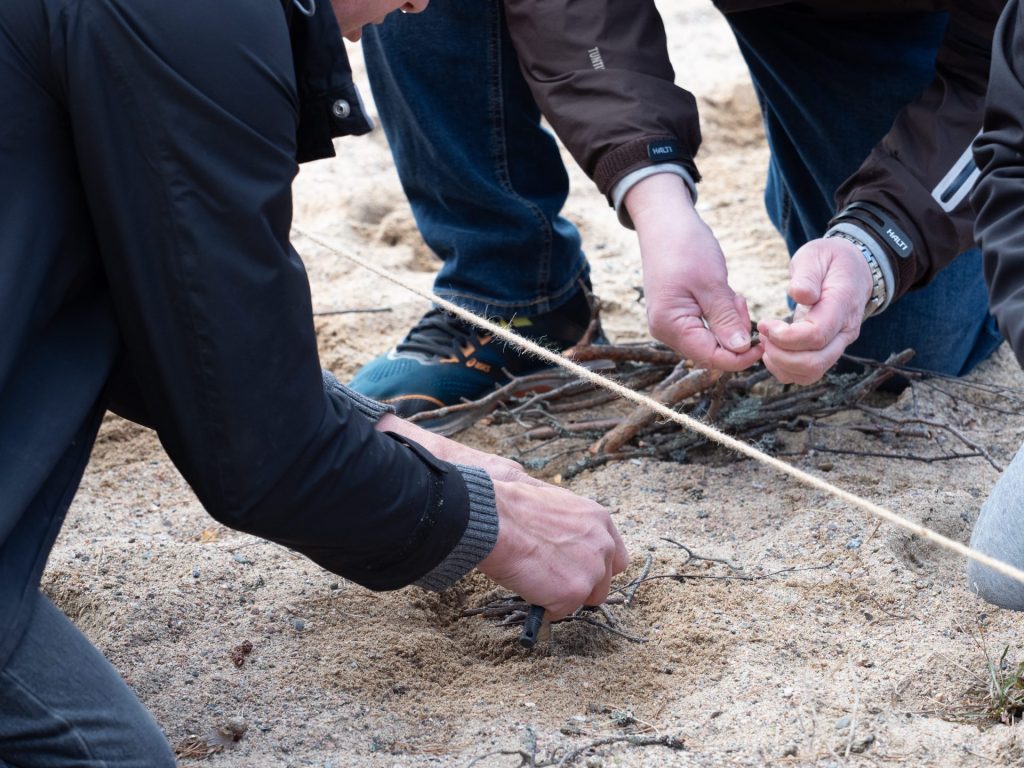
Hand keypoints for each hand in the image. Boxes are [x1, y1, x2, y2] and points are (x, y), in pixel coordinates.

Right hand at [377, 414, 627, 617]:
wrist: (497, 519)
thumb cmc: (513, 509)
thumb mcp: (553, 504)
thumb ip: (569, 526)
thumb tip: (561, 541)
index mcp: (599, 519)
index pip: (615, 556)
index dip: (597, 568)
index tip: (580, 572)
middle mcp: (603, 544)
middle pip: (603, 583)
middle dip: (580, 586)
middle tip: (553, 582)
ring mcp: (592, 570)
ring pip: (583, 599)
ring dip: (562, 596)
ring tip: (535, 581)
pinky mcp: (574, 592)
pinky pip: (561, 612)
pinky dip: (544, 607)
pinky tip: (527, 587)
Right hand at [625, 174, 762, 370]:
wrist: (663, 222)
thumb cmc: (685, 247)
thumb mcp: (712, 283)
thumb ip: (726, 319)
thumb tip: (742, 349)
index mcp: (671, 325)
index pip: (711, 358)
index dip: (740, 357)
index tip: (764, 341)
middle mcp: (666, 331)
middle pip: (711, 352)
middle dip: (734, 335)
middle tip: (741, 303)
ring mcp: (670, 323)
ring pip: (710, 340)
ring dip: (728, 324)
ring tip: (732, 295)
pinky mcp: (677, 314)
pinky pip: (704, 327)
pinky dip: (720, 316)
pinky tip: (723, 295)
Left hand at [757, 237, 872, 384]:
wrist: (853, 270)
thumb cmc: (830, 261)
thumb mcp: (816, 255)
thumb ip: (807, 275)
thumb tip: (800, 295)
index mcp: (842, 305)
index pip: (816, 335)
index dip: (785, 336)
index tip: (765, 323)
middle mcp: (844, 332)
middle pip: (813, 362)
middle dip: (780, 354)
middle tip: (763, 335)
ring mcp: (838, 345)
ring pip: (810, 373)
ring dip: (781, 364)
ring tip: (766, 342)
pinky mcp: (827, 352)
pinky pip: (806, 374)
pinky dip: (784, 369)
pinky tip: (773, 349)